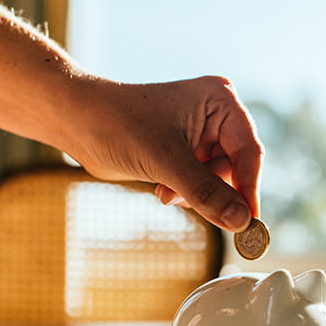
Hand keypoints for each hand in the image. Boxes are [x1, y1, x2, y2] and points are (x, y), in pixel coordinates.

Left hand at [65, 75, 262, 231]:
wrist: (76, 122)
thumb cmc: (117, 125)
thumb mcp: (165, 162)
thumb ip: (206, 193)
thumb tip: (241, 222)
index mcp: (220, 101)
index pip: (249, 152)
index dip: (249, 189)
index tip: (248, 224)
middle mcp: (216, 115)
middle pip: (236, 168)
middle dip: (212, 189)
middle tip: (191, 205)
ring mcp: (201, 133)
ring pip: (218, 179)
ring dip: (194, 192)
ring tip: (165, 191)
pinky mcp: (186, 150)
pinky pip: (201, 181)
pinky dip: (185, 191)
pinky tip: (162, 189)